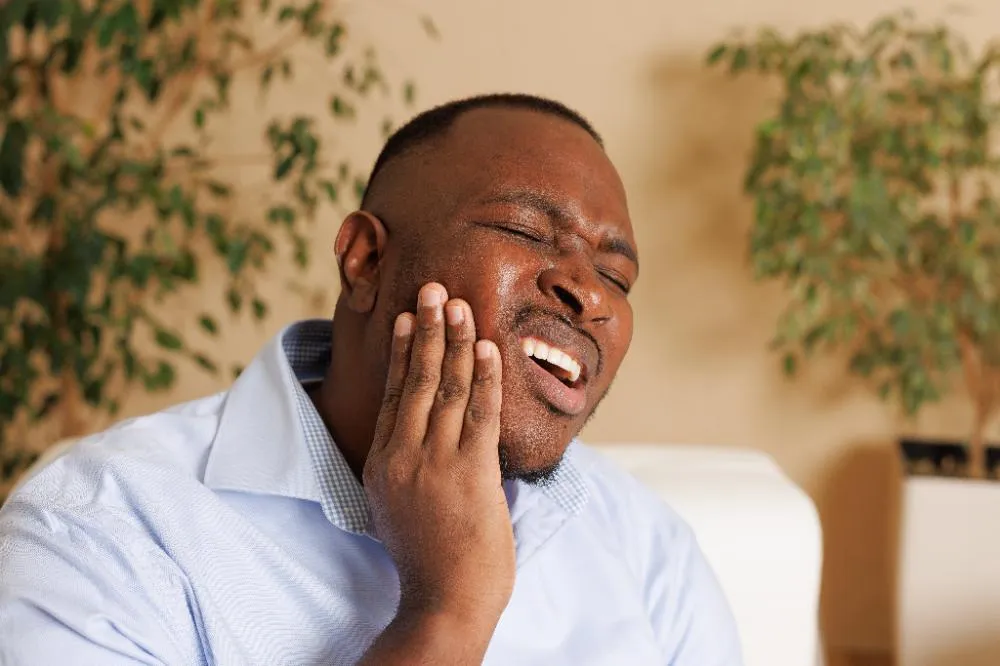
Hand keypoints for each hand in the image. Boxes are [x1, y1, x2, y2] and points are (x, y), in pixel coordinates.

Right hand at [363, 283, 514, 639]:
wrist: (445, 602)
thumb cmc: (427, 558)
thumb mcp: (394, 507)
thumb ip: (403, 466)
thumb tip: (418, 433)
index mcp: (382, 463)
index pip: (393, 394)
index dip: (402, 352)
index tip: (407, 318)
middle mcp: (403, 456)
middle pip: (417, 380)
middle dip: (427, 330)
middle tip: (434, 290)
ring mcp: (435, 463)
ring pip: (447, 388)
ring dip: (455, 342)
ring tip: (460, 305)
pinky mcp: (470, 473)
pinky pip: (479, 413)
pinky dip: (484, 377)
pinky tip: (488, 348)